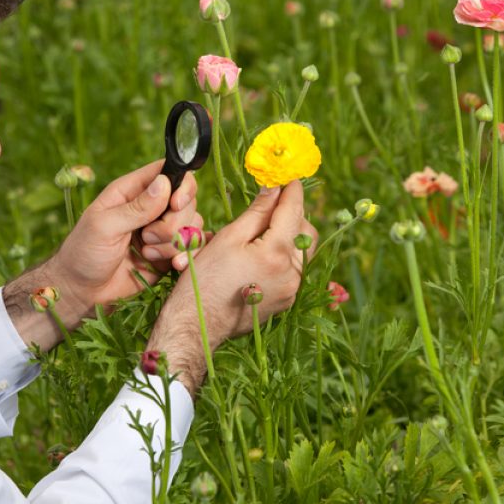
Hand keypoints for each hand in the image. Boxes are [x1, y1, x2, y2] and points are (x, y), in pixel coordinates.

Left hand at [43, 160, 202, 323]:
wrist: (82, 293)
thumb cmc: (83, 254)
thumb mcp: (104, 227)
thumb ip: (136, 207)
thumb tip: (165, 182)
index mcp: (132, 192)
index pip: (169, 172)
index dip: (181, 185)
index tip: (175, 204)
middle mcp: (151, 208)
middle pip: (187, 202)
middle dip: (173, 223)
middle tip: (146, 238)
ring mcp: (162, 232)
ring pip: (192, 226)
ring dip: (174, 244)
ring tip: (148, 255)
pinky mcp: (168, 254)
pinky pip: (193, 249)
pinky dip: (188, 257)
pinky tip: (173, 266)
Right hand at [147, 180, 316, 394]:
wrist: (197, 326)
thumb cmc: (204, 280)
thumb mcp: (228, 238)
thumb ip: (257, 212)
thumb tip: (274, 187)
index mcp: (276, 253)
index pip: (293, 210)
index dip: (291, 190)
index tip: (288, 176)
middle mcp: (292, 273)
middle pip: (306, 230)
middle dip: (293, 213)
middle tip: (271, 204)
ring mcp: (292, 289)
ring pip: (304, 251)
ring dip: (290, 234)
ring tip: (265, 229)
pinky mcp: (287, 300)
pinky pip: (295, 269)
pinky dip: (285, 255)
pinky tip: (263, 253)